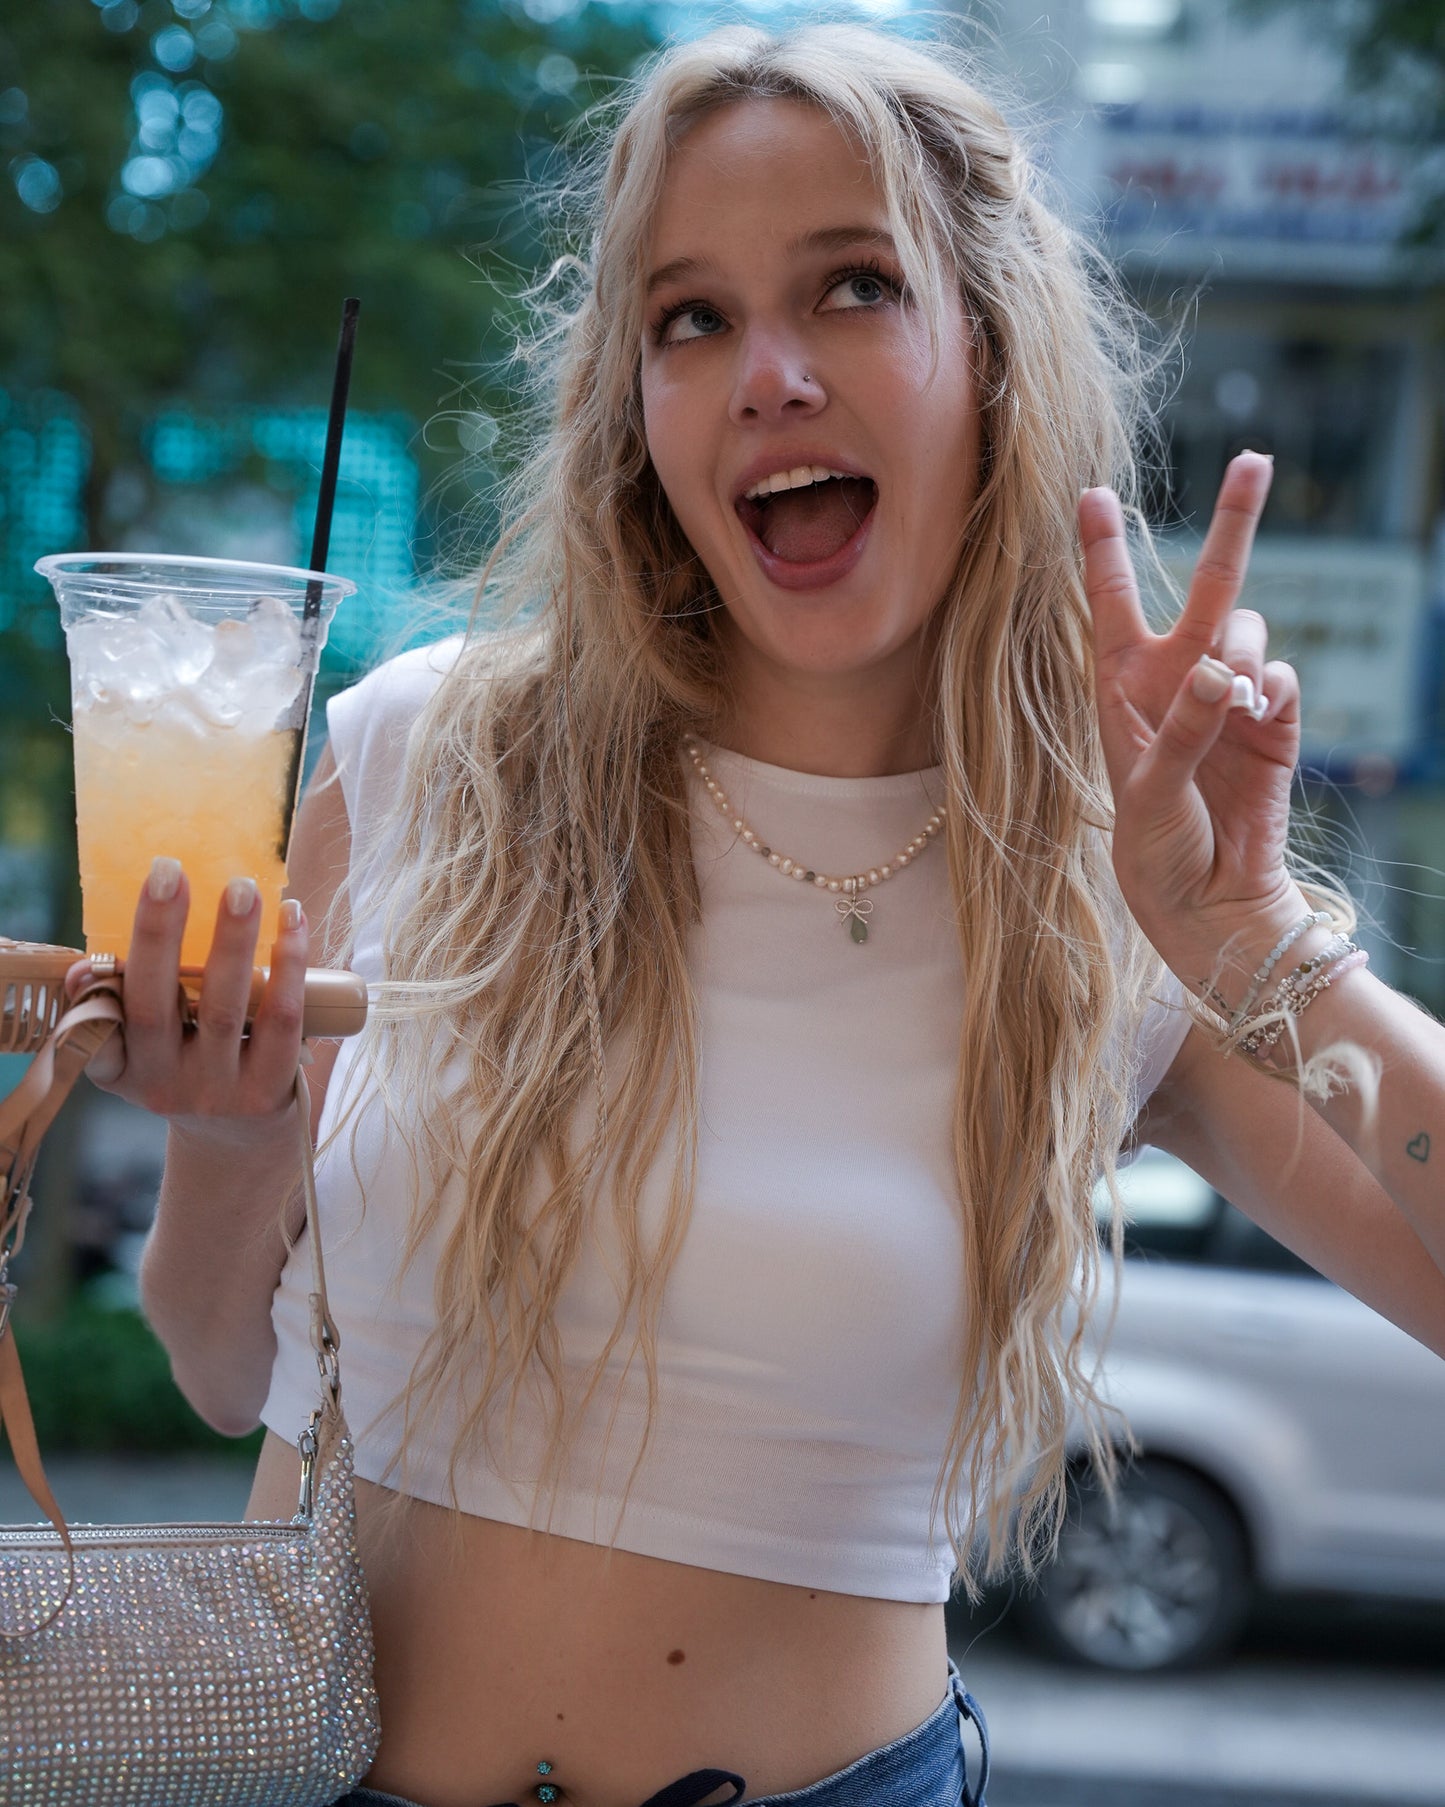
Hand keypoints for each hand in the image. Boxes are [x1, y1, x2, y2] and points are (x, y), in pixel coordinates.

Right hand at [64, 858, 309, 1143]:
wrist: (241, 1137)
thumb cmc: (187, 1063)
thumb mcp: (145, 1048)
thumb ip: (120, 1004)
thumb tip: (84, 969)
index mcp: (124, 1070)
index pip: (97, 1031)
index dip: (88, 997)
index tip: (86, 958)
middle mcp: (163, 1086)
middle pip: (156, 1007)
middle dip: (160, 935)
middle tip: (170, 872)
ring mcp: (218, 1091)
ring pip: (224, 1009)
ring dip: (233, 941)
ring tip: (242, 887)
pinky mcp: (268, 1089)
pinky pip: (281, 1021)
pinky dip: (288, 966)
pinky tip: (292, 921)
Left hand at [1078, 451, 1308, 980]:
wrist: (1211, 902)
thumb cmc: (1156, 849)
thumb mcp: (1147, 793)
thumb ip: (1179, 731)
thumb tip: (1221, 672)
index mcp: (1122, 690)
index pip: (1113, 605)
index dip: (1105, 550)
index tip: (1094, 493)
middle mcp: (1177, 682)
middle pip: (1207, 586)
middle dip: (1234, 523)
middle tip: (1256, 460)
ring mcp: (1230, 700)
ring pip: (1249, 629)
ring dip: (1243, 647)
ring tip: (1230, 696)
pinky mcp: (1274, 725)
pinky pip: (1281, 678)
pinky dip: (1271, 688)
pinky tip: (1255, 712)